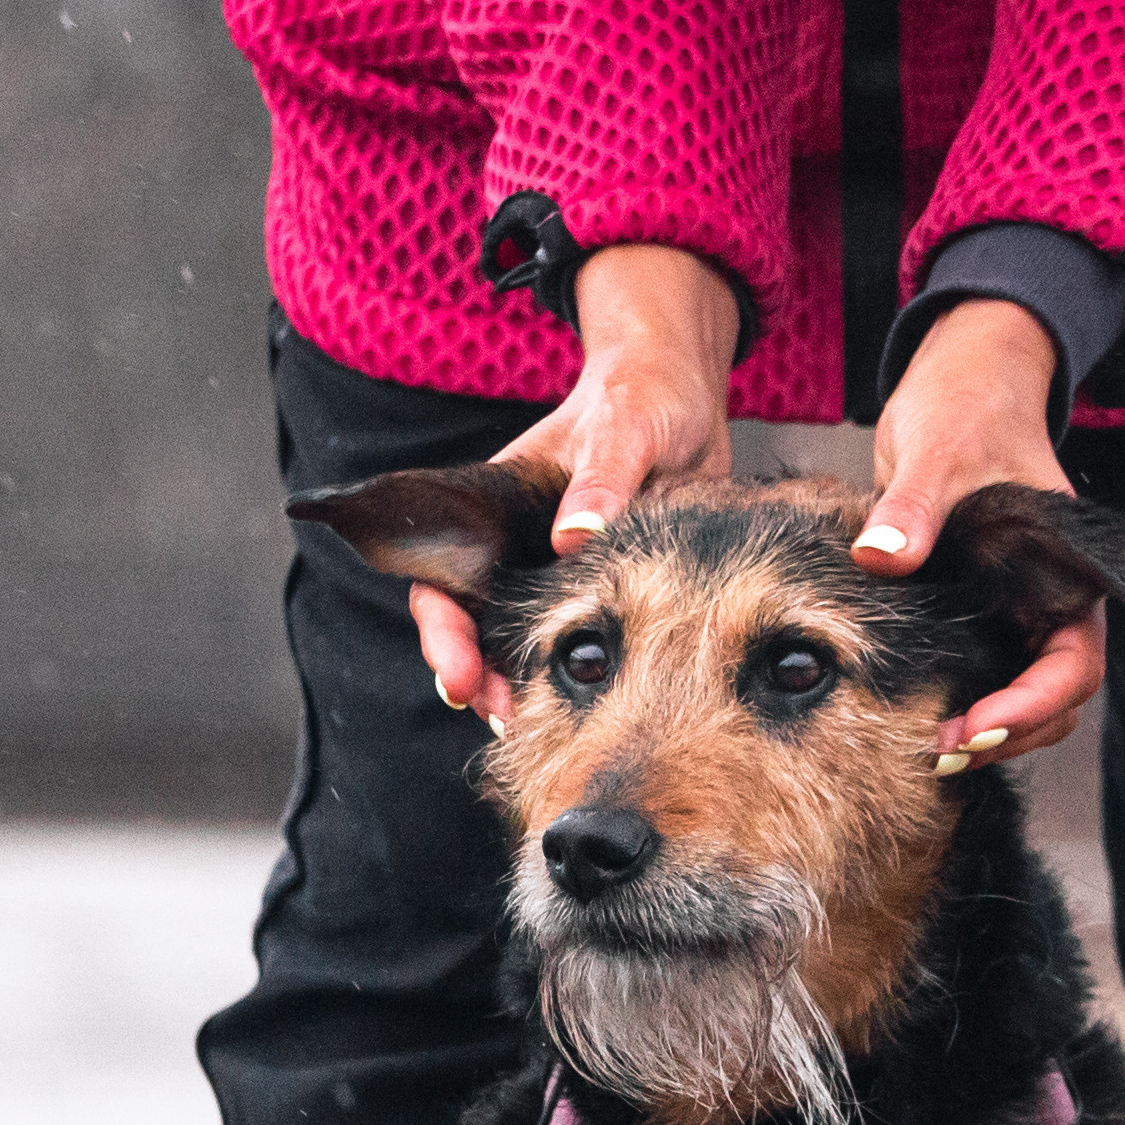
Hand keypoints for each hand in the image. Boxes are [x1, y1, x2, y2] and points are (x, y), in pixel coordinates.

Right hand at [411, 246, 738, 719]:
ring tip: (534, 727)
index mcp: (492, 507)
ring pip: (513, 640)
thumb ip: (602, 478)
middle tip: (500, 716)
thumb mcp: (624, 429)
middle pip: (469, 625)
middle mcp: (513, 546)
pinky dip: (568, 674)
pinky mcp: (596, 586)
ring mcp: (552, 571)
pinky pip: (571, 640)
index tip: (457, 675)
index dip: (441, 632)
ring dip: (516, 684)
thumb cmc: (641, 396)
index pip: (439, 578)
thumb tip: (573, 537)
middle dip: (474, 676)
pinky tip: (588, 707)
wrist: (685, 397)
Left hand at [854, 300, 1104, 767]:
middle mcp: (1051, 598)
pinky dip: (962, 702)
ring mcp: (1018, 607)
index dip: (1031, 706)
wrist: (961, 381)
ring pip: (1024, 696)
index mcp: (1070, 571)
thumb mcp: (936, 451)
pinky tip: (917, 717)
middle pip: (1055, 700)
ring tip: (931, 748)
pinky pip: (986, 673)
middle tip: (941, 751)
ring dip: (988, 731)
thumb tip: (879, 558)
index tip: (975, 726)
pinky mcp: (980, 608)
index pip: (1074, 665)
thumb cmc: (967, 406)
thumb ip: (912, 509)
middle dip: (1007, 734)